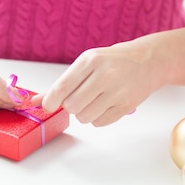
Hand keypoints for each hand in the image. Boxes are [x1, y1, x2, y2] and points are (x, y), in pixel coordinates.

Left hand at [33, 41, 161, 125]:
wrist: (147, 61)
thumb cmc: (111, 62)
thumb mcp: (86, 64)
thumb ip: (61, 84)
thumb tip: (36, 101)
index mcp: (91, 61)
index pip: (62, 87)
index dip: (51, 101)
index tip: (49, 106)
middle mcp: (105, 75)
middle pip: (72, 106)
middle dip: (70, 106)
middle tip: (78, 98)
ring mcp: (117, 91)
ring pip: (85, 117)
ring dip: (84, 114)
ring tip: (93, 101)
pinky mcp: (127, 106)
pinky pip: (100, 123)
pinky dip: (97, 118)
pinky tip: (105, 105)